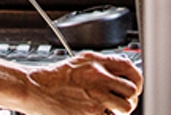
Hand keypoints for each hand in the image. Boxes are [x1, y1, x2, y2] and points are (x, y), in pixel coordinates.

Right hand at [21, 51, 142, 114]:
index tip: (134, 87)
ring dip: (119, 112)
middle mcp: (99, 77)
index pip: (130, 68)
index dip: (136, 80)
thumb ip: (100, 64)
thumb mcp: (79, 61)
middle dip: (129, 99)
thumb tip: (119, 70)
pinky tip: (96, 114)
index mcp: (96, 62)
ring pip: (125, 108)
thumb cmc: (52, 78)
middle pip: (131, 90)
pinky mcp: (91, 113)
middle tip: (121, 104)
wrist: (34, 89)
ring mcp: (96, 97)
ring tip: (109, 112)